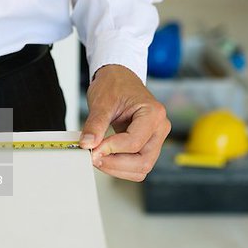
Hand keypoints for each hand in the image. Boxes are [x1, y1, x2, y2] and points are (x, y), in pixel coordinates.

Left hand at [79, 65, 170, 181]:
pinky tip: (105, 157)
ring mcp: (155, 138)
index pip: (134, 143)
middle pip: (143, 161)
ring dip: (117, 168)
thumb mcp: (101, 102)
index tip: (93, 148)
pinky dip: (120, 167)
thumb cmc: (115, 85)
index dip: (111, 149)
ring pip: (141, 168)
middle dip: (115, 164)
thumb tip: (88, 144)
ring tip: (97, 157)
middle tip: (93, 157)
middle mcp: (159, 128)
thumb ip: (95, 125)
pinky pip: (137, 166)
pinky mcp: (147, 146)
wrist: (119, 79)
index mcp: (153, 113)